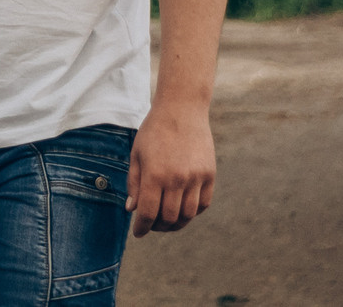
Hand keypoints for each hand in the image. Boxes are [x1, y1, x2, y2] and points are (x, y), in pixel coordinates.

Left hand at [125, 101, 213, 235]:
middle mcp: (177, 179)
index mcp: (155, 174)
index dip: (142, 227)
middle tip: (152, 225)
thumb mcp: (137, 154)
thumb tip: (132, 210)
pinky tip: (183, 209)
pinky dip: (193, 212)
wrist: (182, 109)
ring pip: (188, 215)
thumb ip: (134, 183)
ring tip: (167, 221)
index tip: (138, 233)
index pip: (148, 212)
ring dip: (177, 224)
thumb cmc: (154, 131)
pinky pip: (203, 204)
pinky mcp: (209, 175)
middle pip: (169, 218)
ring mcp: (196, 178)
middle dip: (158, 227)